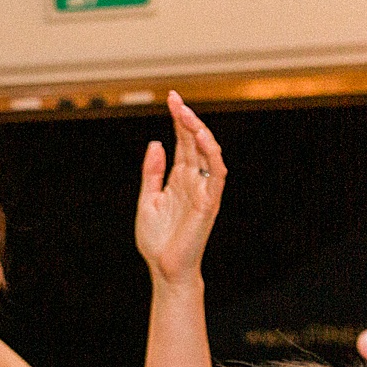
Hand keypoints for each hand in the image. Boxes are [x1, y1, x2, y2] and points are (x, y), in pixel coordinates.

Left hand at [133, 92, 225, 286]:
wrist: (163, 268)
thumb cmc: (156, 239)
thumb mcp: (148, 199)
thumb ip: (152, 172)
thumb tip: (157, 142)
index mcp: (179, 179)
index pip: (183, 143)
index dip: (178, 120)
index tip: (171, 98)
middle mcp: (194, 180)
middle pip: (194, 142)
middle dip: (186, 118)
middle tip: (175, 98)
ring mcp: (204, 190)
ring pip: (209, 153)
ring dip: (200, 131)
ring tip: (186, 113)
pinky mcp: (210, 202)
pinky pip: (217, 174)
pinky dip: (213, 154)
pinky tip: (202, 138)